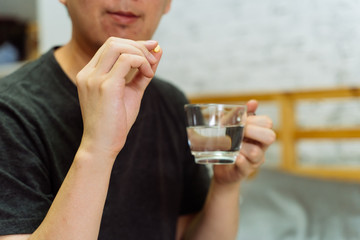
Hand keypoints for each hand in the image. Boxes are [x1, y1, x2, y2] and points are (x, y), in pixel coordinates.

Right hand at [75, 37, 161, 159]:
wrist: (102, 145)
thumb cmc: (115, 122)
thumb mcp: (131, 92)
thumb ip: (142, 73)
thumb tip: (157, 52)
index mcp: (89, 73)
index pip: (110, 46)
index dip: (133, 44)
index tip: (151, 50)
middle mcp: (88, 73)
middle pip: (113, 42)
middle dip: (138, 46)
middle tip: (154, 59)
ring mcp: (94, 78)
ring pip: (118, 47)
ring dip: (140, 54)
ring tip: (150, 69)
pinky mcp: (105, 86)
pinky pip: (126, 60)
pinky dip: (142, 62)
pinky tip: (148, 74)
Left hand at [213, 100, 275, 184]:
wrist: (221, 168)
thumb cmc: (229, 145)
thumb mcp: (232, 127)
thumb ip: (240, 114)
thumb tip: (253, 102)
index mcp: (259, 134)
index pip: (267, 123)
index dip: (254, 120)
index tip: (241, 120)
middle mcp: (261, 147)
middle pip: (270, 137)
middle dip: (253, 131)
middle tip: (239, 132)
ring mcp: (254, 161)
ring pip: (257, 152)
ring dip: (243, 147)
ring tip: (233, 145)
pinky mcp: (245, 171)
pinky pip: (247, 166)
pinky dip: (240, 160)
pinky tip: (235, 156)